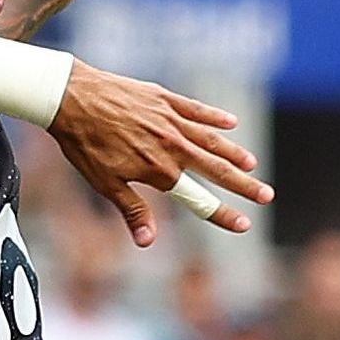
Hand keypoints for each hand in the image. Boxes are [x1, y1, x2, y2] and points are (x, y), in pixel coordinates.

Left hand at [44, 66, 269, 246]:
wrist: (72, 97)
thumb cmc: (85, 144)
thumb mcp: (105, 183)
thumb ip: (132, 210)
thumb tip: (147, 242)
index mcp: (159, 171)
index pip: (200, 198)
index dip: (223, 213)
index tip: (244, 224)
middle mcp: (172, 146)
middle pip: (216, 169)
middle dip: (243, 185)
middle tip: (267, 195)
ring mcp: (170, 120)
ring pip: (211, 139)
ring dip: (234, 153)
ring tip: (252, 164)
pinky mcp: (164, 99)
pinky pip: (196, 110)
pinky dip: (214, 117)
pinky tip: (232, 123)